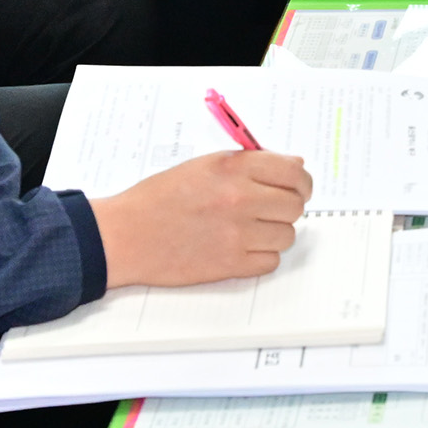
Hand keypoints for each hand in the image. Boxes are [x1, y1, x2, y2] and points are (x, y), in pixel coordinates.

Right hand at [90, 149, 314, 288]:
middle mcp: (240, 199)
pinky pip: (270, 261)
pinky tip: (242, 247)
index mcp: (234, 169)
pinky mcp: (230, 265)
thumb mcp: (205, 165)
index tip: (297, 186)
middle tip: (272, 209)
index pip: (293, 172)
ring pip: (286, 235)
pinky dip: (261, 256)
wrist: (126, 234)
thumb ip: (250, 163)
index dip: (301, 180)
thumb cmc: (159, 198)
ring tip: (250, 229)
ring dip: (274, 233)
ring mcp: (237, 234)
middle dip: (288, 207)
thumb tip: (294, 165)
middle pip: (295, 206)